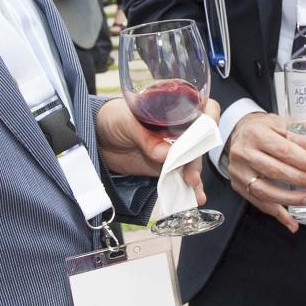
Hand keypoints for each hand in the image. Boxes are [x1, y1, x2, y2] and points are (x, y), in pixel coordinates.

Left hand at [96, 97, 219, 197]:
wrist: (97, 139)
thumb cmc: (112, 118)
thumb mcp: (125, 121)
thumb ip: (144, 136)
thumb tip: (164, 153)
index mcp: (173, 107)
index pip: (200, 108)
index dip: (208, 116)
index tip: (207, 128)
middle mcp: (178, 128)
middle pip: (199, 140)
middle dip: (197, 156)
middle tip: (191, 172)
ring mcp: (173, 149)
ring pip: (192, 161)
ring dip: (195, 174)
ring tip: (192, 187)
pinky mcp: (166, 167)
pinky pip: (180, 176)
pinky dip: (189, 188)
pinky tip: (195, 197)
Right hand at [224, 111, 305, 232]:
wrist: (239, 131)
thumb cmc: (269, 128)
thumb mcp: (290, 125)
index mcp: (258, 132)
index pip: (284, 149)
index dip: (305, 161)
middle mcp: (245, 151)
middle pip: (275, 170)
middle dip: (302, 180)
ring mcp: (239, 170)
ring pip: (264, 190)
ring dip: (290, 199)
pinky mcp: (238, 185)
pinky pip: (259, 202)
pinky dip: (277, 213)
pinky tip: (292, 222)